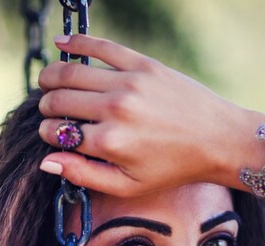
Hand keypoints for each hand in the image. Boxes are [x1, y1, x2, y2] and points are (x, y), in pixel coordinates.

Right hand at [36, 34, 256, 195]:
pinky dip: (75, 42)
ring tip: (49, 84)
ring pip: (71, 72)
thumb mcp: (129, 185)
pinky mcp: (143, 64)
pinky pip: (100, 47)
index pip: (57, 131)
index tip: (51, 133)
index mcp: (110, 143)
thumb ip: (85, 175)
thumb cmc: (173, 168)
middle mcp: (115, 110)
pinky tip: (61, 44)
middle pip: (58, 100)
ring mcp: (129, 83)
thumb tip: (46, 161)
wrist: (218, 140)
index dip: (47, 133)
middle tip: (49, 110)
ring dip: (51, 77)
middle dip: (46, 107)